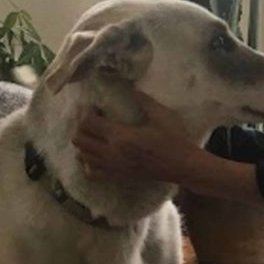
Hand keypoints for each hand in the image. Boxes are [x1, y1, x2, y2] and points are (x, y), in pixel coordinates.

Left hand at [72, 91, 202, 182]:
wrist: (184, 166)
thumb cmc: (175, 140)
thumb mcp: (162, 116)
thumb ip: (144, 101)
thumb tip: (132, 88)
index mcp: (121, 137)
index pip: (89, 124)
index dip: (88, 112)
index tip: (96, 107)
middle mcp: (112, 153)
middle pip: (80, 140)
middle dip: (82, 127)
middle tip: (94, 120)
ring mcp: (113, 167)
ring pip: (83, 155)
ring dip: (85, 143)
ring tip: (96, 134)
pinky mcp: (118, 176)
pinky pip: (92, 172)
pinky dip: (89, 162)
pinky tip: (99, 154)